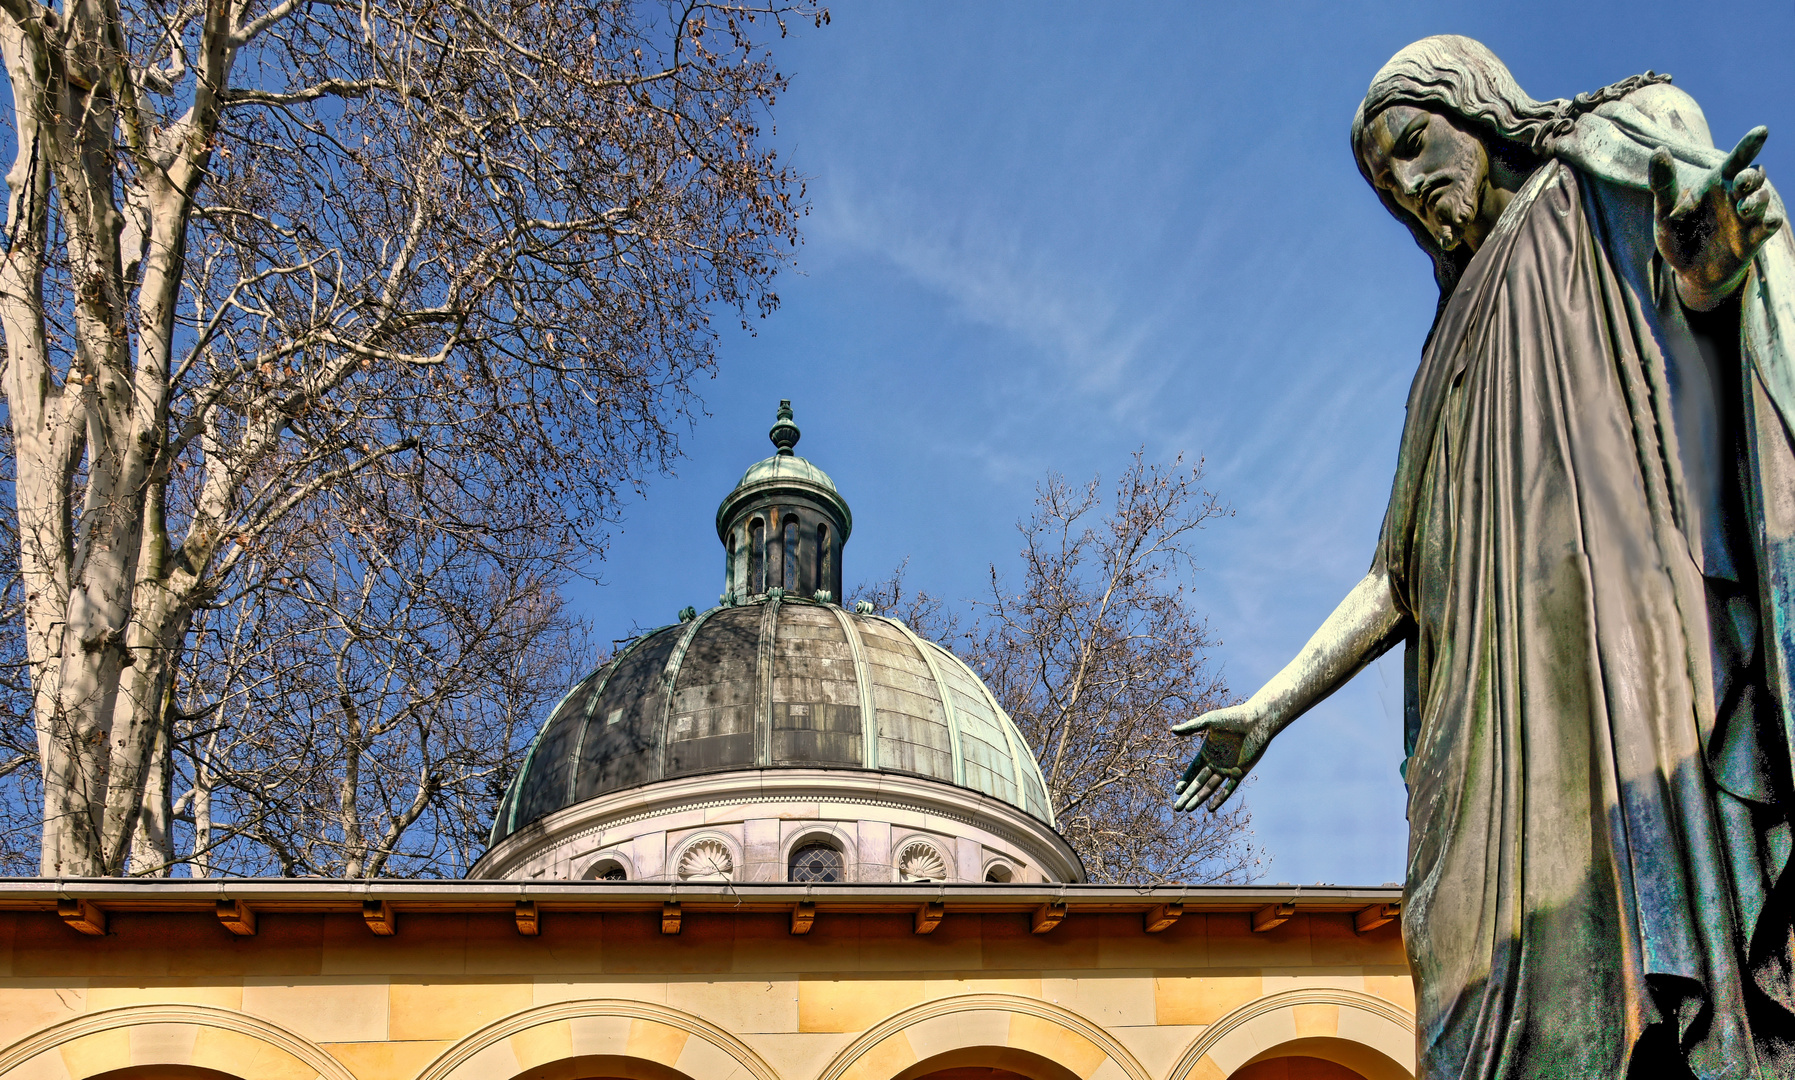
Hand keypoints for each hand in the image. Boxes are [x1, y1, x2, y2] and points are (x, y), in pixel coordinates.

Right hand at [1171, 701, 1276, 813]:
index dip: (1184, 781)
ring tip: (1188, 809)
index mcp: (1207, 752)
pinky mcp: (1240, 772)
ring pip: (1210, 788)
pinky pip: (1228, 789)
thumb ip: (1191, 727)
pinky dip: (1220, 798)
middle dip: (1188, 795)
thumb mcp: (1209, 721)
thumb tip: (1172, 730)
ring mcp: (1228, 769)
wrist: (1256, 721)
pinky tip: (1210, 808)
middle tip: (1177, 808)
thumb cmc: (1233, 717)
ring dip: (1199, 799)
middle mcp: (1216, 762)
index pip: (1193, 770)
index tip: (1176, 791)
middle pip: (1199, 783)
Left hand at [1651, 127, 1783, 310]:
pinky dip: (1770, 221)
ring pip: (1762, 199)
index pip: (1736, 160)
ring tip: (1743, 208)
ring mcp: (1746, 218)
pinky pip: (1769, 225)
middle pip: (1754, 176)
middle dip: (1752, 176)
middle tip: (1742, 181)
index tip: (1761, 131)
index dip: (1749, 145)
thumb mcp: (1664, 212)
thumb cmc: (1677, 235)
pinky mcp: (1753, 239)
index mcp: (1716, 184)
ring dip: (1756, 200)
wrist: (1687, 272)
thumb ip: (1663, 184)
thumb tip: (1659, 150)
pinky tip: (1767, 221)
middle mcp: (1735, 196)